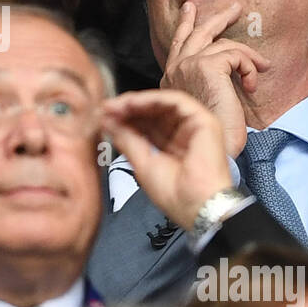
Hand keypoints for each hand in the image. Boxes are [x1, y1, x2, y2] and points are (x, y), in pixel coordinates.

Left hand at [102, 90, 232, 232]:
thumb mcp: (142, 164)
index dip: (124, 119)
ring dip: (137, 102)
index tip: (104, 116)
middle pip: (152, 113)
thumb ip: (126, 140)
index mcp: (171, 148)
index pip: (145, 126)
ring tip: (116, 106)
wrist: (198, 207)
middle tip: (106, 108)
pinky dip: (153, 99)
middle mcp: (183, 134)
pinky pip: (175, 101)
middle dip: (127, 109)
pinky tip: (133, 103)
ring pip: (163, 104)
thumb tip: (109, 122)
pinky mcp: (204, 120)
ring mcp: (194, 126)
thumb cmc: (177, 195)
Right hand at [160, 0, 267, 156]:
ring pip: (220, 41)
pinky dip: (249, 69)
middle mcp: (175, 70)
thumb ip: (207, 80)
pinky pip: (235, 55)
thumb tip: (225, 64)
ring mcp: (187, 66)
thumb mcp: (206, 101)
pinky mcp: (205, 66)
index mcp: (171, 79)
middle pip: (196, 33)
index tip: (190, 10)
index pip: (177, 45)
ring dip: (248, 55)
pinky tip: (251, 86)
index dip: (185, 25)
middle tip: (234, 8)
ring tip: (263, 64)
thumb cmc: (212, 132)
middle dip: (216, 18)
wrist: (213, 147)